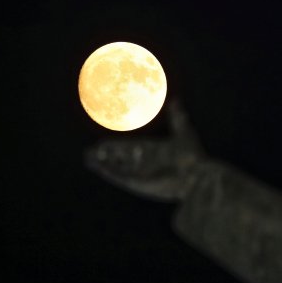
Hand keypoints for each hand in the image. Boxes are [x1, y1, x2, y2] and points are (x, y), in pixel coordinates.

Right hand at [84, 98, 203, 201]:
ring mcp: (140, 173)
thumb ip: (177, 117)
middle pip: (121, 159)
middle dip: (107, 155)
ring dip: (102, 162)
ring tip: (87, 156)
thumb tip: (176, 100)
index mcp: (153, 151)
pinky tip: (92, 163)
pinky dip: (104, 169)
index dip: (119, 146)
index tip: (106, 142)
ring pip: (116, 167)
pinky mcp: (136, 182)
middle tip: (93, 150)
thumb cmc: (192, 156)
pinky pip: (116, 175)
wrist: (194, 176)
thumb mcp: (184, 132)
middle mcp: (144, 163)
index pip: (131, 147)